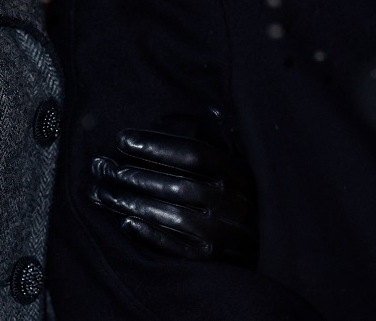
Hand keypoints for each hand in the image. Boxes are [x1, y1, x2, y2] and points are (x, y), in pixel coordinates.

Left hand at [90, 128, 257, 263]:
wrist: (273, 245)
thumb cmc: (245, 198)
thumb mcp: (239, 166)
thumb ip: (212, 144)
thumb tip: (177, 115)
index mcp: (236, 172)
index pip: (191, 152)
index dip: (155, 144)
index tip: (123, 138)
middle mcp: (229, 201)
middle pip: (174, 183)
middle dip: (133, 173)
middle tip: (102, 166)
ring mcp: (220, 233)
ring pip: (168, 214)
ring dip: (130, 202)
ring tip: (103, 191)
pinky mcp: (210, 260)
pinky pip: (174, 248)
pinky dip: (148, 235)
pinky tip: (124, 222)